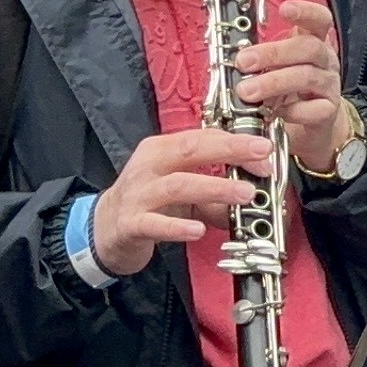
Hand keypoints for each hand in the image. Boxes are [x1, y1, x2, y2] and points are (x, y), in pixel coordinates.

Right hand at [91, 126, 272, 275]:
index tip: (265, 149)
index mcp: (161, 150)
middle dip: (230, 150)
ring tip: (245, 194)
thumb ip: (213, 192)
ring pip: (178, 185)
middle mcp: (148, 167)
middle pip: (190, 150)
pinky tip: (199, 229)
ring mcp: (137, 195)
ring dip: (215, 188)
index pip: (201, 137)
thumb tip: (251, 194)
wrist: (101, 229)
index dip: (235, 141)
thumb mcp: (179, 189)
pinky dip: (178, 226)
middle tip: (263, 158)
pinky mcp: (130, 224)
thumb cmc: (146, 203)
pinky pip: (154, 223)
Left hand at [234, 0, 350, 176]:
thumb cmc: (287, 90)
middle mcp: (326, 61)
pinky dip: (291, 111)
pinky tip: (273, 113)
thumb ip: (260, 57)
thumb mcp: (275, 67)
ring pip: (308, 77)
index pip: (319, 19)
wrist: (311, 125)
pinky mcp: (329, 111)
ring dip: (274, 82)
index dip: (305, 12)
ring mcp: (330, 86)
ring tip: (246, 91)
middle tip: (243, 61)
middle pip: (309, 47)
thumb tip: (230, 52)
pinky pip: (314, 109)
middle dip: (274, 53)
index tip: (284, 9)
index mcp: (313, 42)